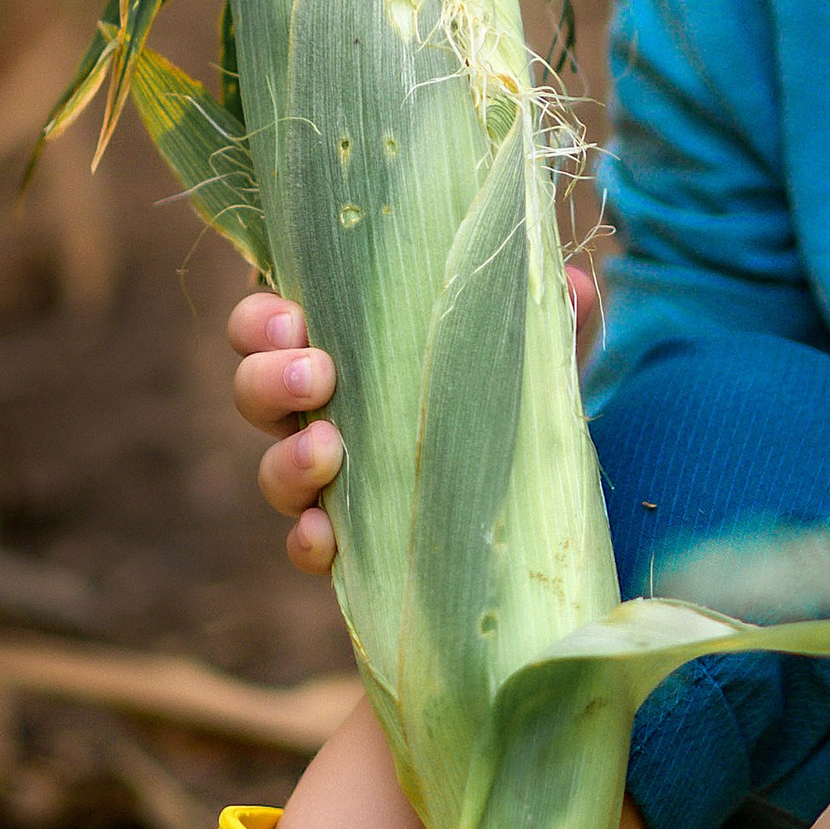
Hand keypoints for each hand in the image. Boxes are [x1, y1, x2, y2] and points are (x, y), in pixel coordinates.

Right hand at [228, 267, 599, 579]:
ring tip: (327, 449)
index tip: (296, 316)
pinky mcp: (348, 543)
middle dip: (268, 376)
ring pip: (271, 468)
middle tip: (317, 372)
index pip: (271, 323)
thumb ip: (545, 316)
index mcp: (349, 350)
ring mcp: (329, 480)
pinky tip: (327, 534)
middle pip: (253, 389)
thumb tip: (576, 283)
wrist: (539, 496)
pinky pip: (305, 546)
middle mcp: (322, 412)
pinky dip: (308, 540)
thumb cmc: (510, 398)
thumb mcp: (531, 352)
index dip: (264, 318)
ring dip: (287, 457)